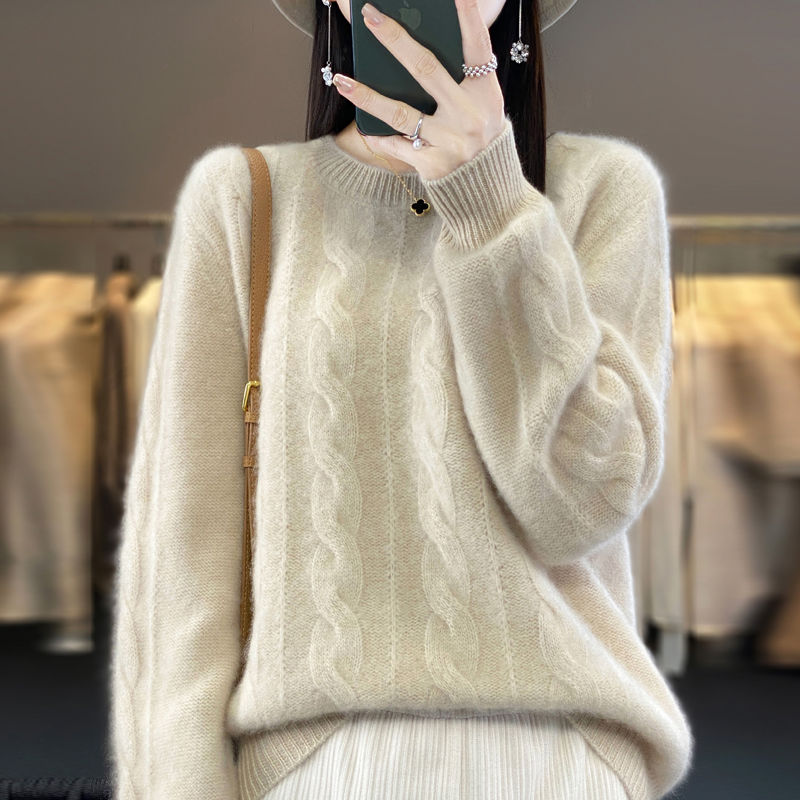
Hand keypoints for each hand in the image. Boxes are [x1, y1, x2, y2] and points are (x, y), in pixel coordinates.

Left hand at [332, 0, 506, 181]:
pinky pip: (398, 145)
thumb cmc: (481, 140)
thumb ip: (462, 81)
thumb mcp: (484, 107)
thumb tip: (416, 52)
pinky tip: (364, 128)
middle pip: (425, 69)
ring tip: (341, 81)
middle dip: (394, 39)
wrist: (488, 191)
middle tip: (369, 16)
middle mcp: (469, 114)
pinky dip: (380, 137)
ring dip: (366, 95)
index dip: (468, 18)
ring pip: (400, 112)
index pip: (477, 47)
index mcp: (485, 93)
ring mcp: (450, 141)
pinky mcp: (434, 165)